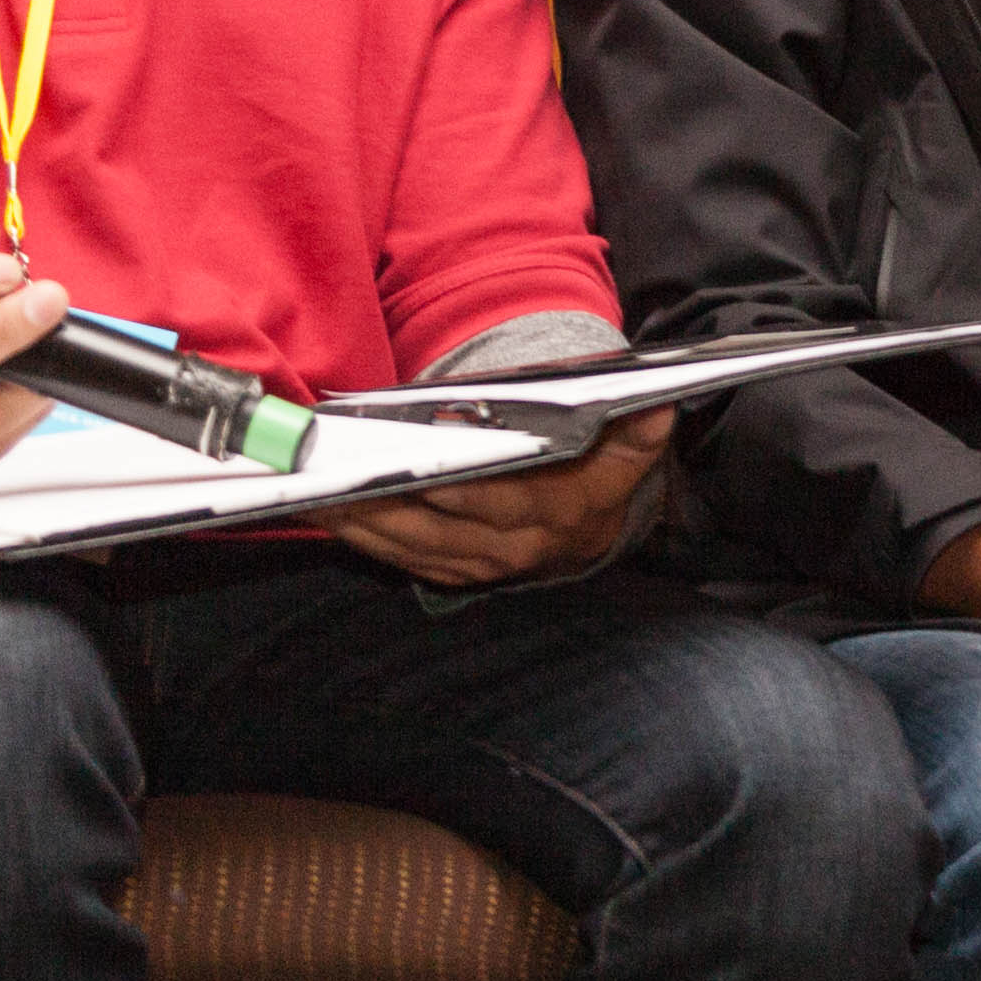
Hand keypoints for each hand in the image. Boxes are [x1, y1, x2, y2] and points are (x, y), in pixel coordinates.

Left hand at [332, 409, 674, 589]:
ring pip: (412, 548)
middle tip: (338, 480)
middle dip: (386, 505)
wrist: (590, 532)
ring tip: (319, 494)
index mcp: (562, 513)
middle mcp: (520, 548)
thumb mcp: (628, 452)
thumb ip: (639, 434)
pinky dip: (365, 540)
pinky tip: (332, 515)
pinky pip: (403, 561)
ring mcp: (483, 567)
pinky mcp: (455, 575)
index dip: (457, 488)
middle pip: (441, 528)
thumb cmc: (596, 472)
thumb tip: (661, 406)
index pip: (501, 501)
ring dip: (363, 524)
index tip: (416, 465)